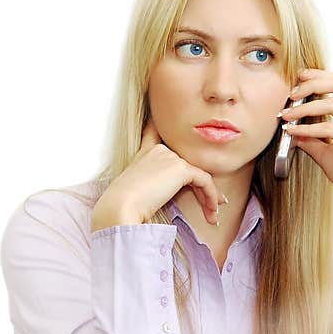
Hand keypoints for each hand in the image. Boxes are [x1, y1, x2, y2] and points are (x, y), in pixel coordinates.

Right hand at [91, 117, 225, 232]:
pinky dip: (211, 196)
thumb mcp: (135, 188)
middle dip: (201, 186)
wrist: (120, 207)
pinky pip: (205, 181)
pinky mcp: (180, 168)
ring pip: (199, 174)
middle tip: (211, 204)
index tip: (161, 118)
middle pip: (188, 164)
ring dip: (209, 196)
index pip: (155, 132)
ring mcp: (170, 157)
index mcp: (145, 153)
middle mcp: (159, 150)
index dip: (161, 126)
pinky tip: (211, 211)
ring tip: (212, 215)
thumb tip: (165, 191)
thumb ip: (152, 183)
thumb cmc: (123, 205)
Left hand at [280, 69, 332, 228]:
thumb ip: (313, 138)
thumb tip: (293, 129)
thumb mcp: (327, 152)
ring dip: (305, 107)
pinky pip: (331, 127)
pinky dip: (309, 128)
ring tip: (287, 115)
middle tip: (291, 93)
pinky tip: (295, 131)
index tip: (299, 78)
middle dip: (312, 84)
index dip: (320, 76)